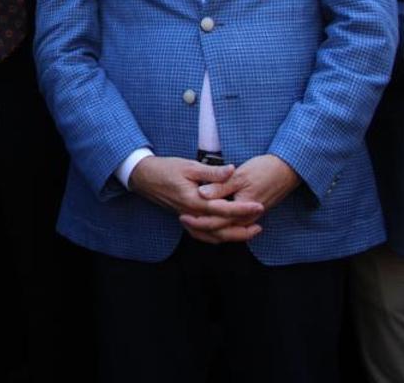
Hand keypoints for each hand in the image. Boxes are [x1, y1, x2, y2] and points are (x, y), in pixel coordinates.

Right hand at [129, 156, 262, 243]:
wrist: (143, 177)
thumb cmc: (165, 169)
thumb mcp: (189, 166)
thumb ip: (212, 172)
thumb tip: (232, 170)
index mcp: (194, 200)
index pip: (223, 209)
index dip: (243, 209)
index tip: (259, 206)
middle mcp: (191, 214)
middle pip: (220, 230)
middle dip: (242, 230)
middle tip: (259, 225)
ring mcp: (187, 218)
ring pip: (212, 235)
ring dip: (232, 236)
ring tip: (249, 232)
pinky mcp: (184, 219)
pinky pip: (202, 235)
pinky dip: (216, 237)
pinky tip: (226, 234)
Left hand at [181, 154, 298, 242]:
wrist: (288, 170)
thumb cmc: (265, 170)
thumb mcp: (241, 175)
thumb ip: (221, 185)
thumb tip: (202, 194)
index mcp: (242, 209)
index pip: (216, 222)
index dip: (197, 221)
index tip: (182, 216)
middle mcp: (247, 218)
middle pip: (220, 232)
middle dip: (200, 229)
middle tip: (183, 220)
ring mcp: (250, 217)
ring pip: (227, 231)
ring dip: (209, 229)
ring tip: (192, 223)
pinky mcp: (252, 213)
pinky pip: (233, 226)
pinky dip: (220, 225)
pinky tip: (210, 218)